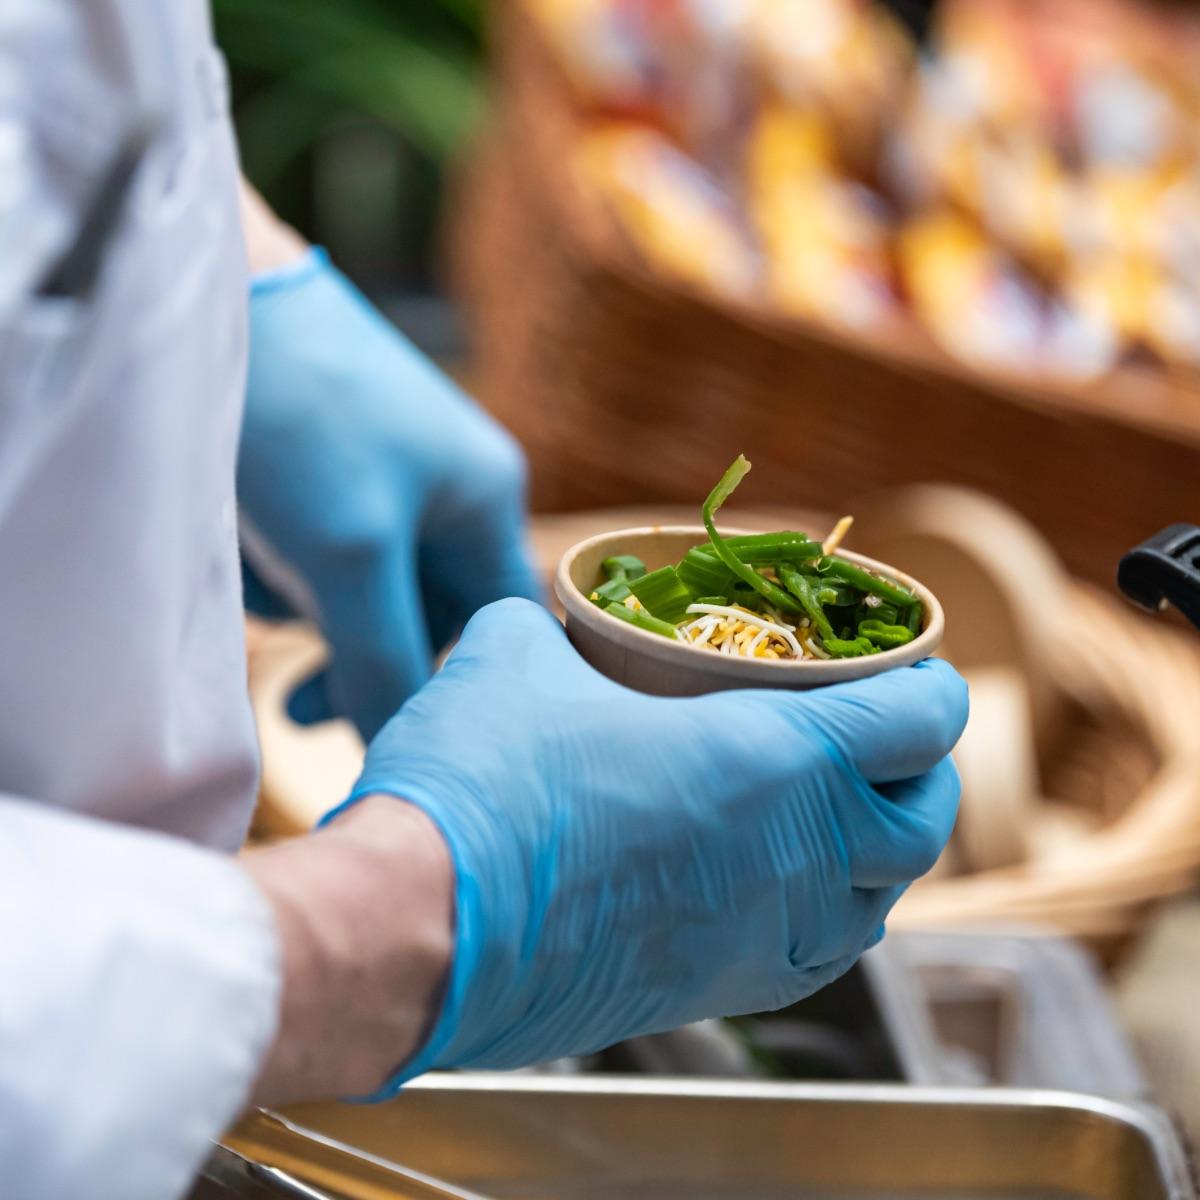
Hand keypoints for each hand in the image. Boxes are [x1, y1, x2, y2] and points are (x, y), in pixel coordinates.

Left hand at [238, 249, 540, 740]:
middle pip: (428, 606)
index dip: (455, 684)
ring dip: (318, 604)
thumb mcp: (349, 561)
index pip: (498, 623)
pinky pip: (333, 536)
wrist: (219, 293)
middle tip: (299, 705)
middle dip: (362, 649)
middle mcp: (455, 480)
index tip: (395, 729)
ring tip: (262, 587)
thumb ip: (385, 661)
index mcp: (488, 496)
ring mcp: (397, 462)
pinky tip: (251, 541)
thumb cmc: (304, 423)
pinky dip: (294, 558)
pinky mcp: (341, 450)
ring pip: (372, 577)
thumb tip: (401, 743)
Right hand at [333, 599, 967, 1091]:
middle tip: (892, 742)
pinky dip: (823, 916)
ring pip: (876, 906)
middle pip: (921, 826)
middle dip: (923, 776)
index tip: (917, 669)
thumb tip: (540, 619)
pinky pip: (811, 958)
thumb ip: (547, 627)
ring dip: (879, 856)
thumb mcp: (512, 659)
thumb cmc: (482, 789)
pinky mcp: (711, 994)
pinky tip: (775, 888)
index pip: (917, 723)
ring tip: (843, 818)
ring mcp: (760, 939)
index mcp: (777, 761)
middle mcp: (795, 860)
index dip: (932, 687)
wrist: (419, 929)